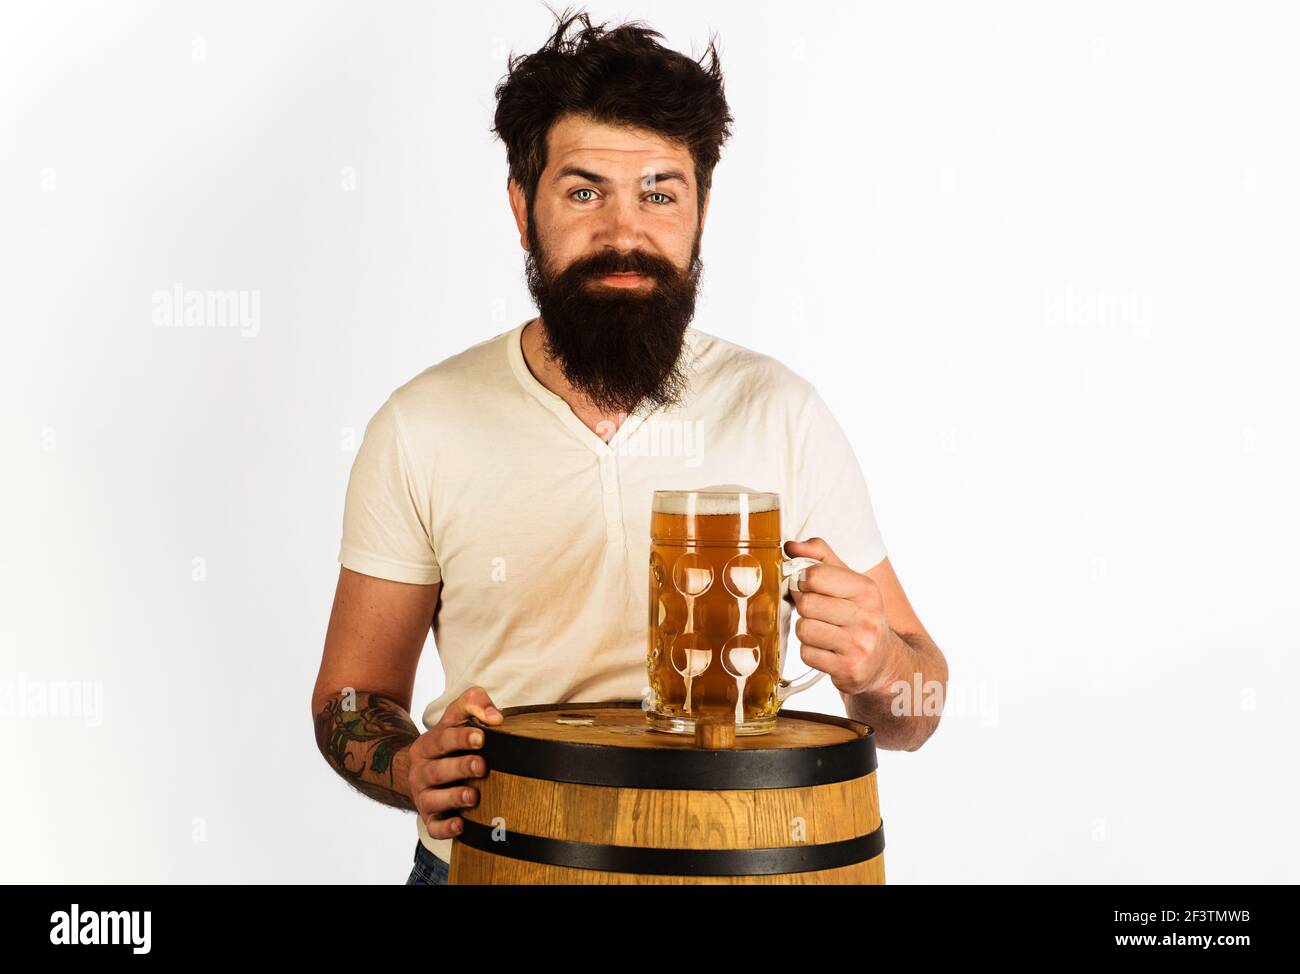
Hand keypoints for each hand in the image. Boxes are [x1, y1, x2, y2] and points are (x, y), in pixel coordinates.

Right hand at [405, 685, 502, 840]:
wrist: (418, 770)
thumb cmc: (447, 741)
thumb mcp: (455, 717)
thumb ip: (473, 703)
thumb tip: (496, 716)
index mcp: (428, 745)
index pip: (443, 739)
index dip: (461, 738)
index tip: (482, 737)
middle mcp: (421, 771)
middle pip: (438, 770)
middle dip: (460, 768)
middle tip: (482, 766)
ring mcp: (423, 796)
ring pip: (433, 799)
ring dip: (453, 797)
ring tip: (474, 796)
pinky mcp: (429, 818)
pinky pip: (433, 827)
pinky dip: (445, 828)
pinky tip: (460, 825)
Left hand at [784, 538, 892, 696]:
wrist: (884, 661)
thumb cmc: (859, 616)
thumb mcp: (848, 581)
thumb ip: (820, 556)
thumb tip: (790, 546)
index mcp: (867, 590)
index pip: (815, 575)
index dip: (803, 581)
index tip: (810, 588)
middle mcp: (868, 617)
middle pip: (806, 604)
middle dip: (804, 609)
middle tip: (817, 614)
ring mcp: (859, 646)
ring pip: (804, 629)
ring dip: (806, 631)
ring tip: (823, 632)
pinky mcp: (848, 670)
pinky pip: (807, 654)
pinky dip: (810, 652)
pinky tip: (826, 651)